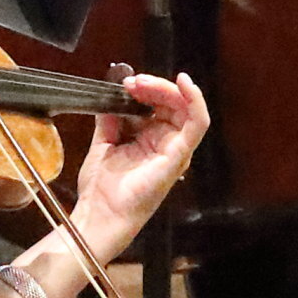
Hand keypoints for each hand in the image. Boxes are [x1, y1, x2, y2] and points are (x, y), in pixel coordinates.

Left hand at [67, 71, 213, 258]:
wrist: (100, 215)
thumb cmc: (101, 188)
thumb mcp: (103, 143)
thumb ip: (109, 118)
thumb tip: (111, 92)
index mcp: (150, 139)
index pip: (158, 103)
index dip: (144, 89)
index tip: (124, 83)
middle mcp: (167, 143)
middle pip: (172, 102)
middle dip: (153, 86)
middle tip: (132, 83)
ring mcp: (176, 149)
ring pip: (184, 107)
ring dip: (166, 89)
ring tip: (142, 84)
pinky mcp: (179, 156)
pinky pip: (197, 123)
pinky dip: (195, 100)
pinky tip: (185, 84)